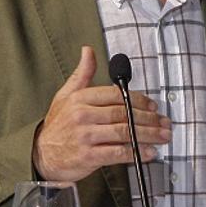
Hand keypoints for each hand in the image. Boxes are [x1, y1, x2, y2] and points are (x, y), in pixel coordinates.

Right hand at [31, 46, 171, 182]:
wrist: (41, 154)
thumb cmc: (58, 125)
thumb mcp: (66, 95)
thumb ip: (82, 74)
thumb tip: (88, 51)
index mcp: (80, 98)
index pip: (116, 95)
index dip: (139, 99)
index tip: (153, 105)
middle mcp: (82, 115)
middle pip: (124, 114)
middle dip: (149, 118)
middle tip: (164, 122)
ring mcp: (85, 136)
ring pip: (124, 132)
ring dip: (148, 134)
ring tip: (163, 136)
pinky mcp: (88, 156)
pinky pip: (118, 152)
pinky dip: (136, 152)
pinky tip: (149, 152)